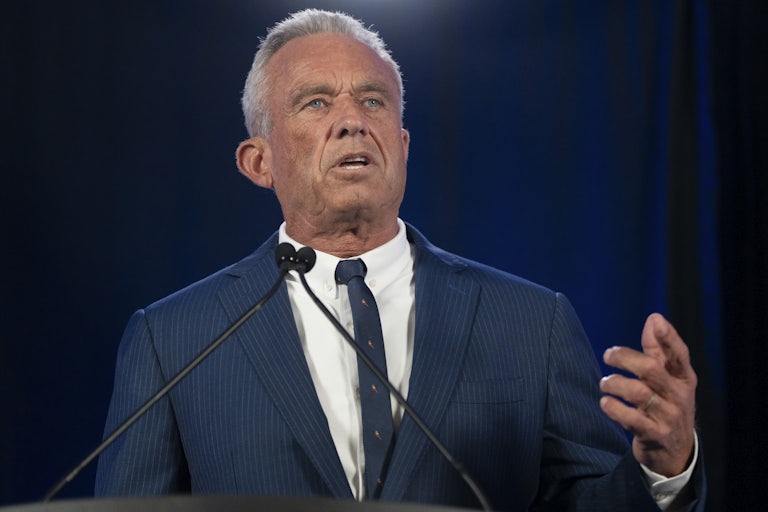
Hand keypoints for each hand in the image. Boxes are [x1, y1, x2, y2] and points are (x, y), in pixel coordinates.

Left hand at [599, 313, 696, 476]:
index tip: (656, 321)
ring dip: (614, 383)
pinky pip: (631, 419)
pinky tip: (605, 402)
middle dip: (624, 357)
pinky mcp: (655, 435)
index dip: (668, 337)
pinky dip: (614, 408)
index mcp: (684, 378)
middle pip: (651, 369)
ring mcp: (668, 417)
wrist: (675, 451)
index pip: (679, 354)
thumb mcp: (668, 378)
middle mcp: (679, 396)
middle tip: (608, 355)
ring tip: (605, 383)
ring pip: (638, 393)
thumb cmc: (666, 403)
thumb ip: (658, 349)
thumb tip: (654, 317)